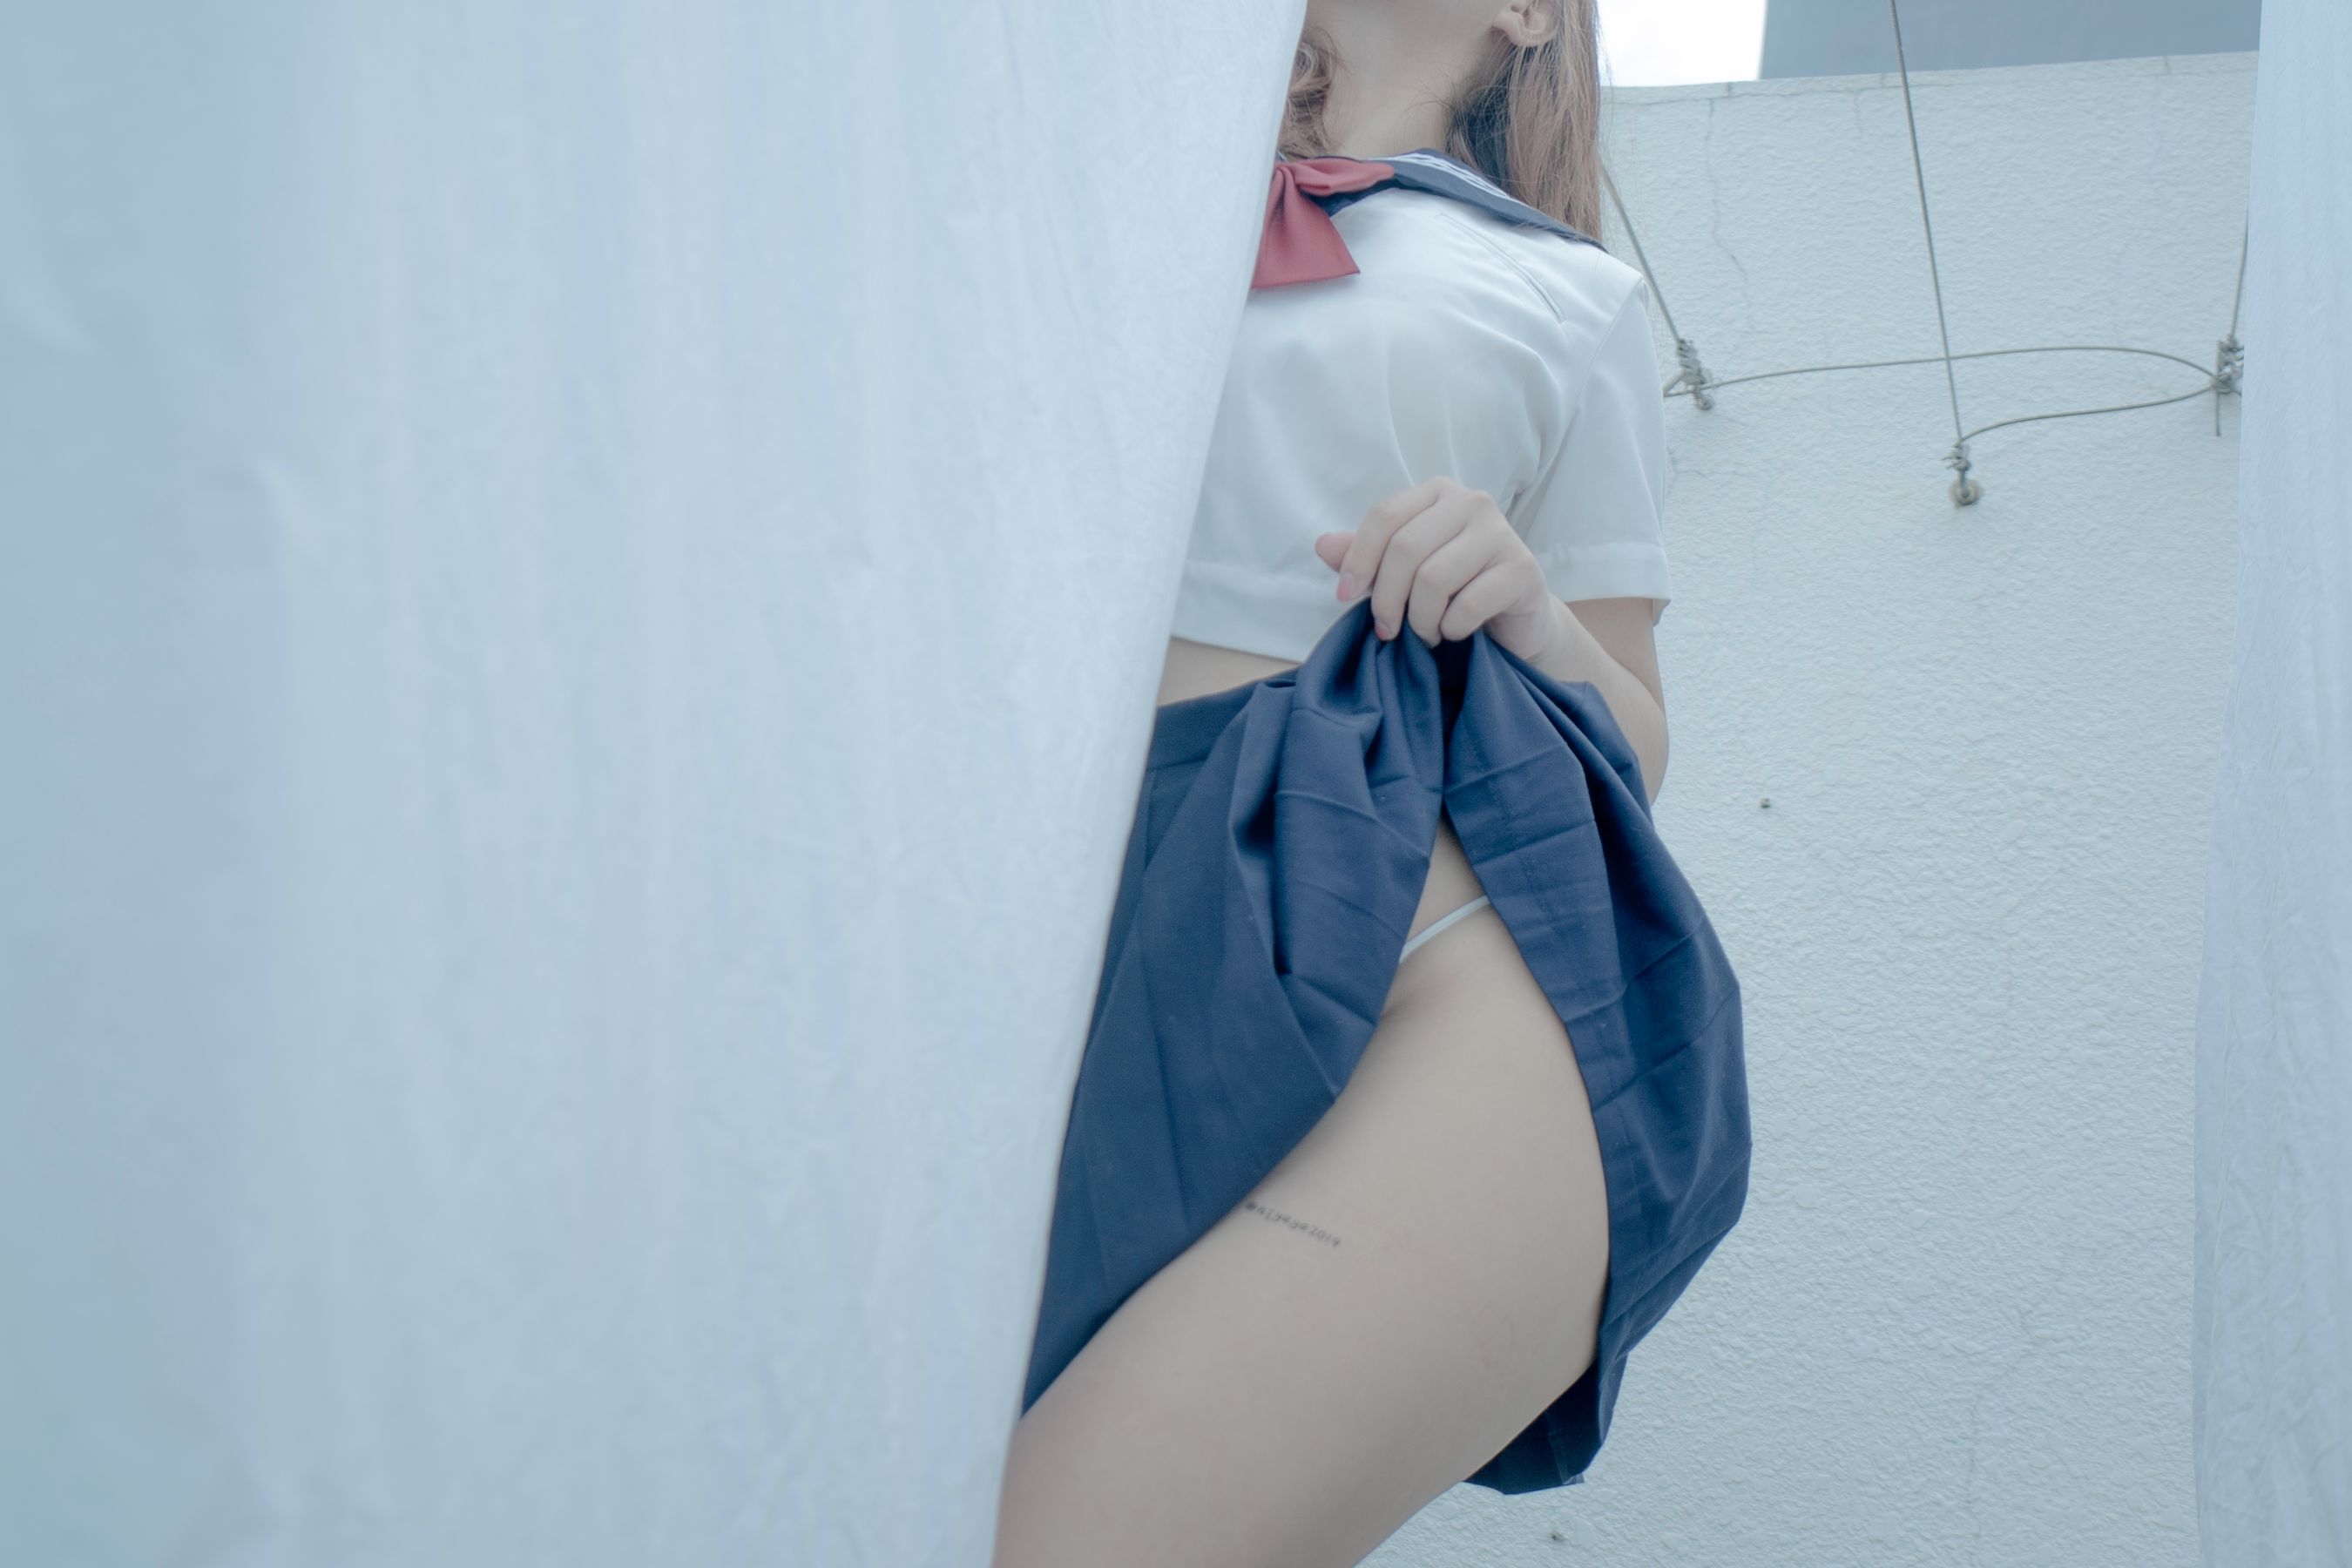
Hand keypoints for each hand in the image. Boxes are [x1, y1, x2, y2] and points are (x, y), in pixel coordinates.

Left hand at [1313, 476, 1562, 663]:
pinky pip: (1467, 605)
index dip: (1357, 559)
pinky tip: (1454, 632)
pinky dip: (1451, 629)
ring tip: (1425, 633)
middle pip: (1406, 548)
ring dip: (1420, 620)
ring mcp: (1502, 533)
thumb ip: (1365, 557)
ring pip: (1434, 579)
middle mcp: (1473, 502)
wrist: (1517, 619)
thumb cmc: (1454, 590)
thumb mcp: (1403, 572)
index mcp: (1438, 493)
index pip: (1385, 516)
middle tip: (1386, 630)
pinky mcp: (1522, 570)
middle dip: (1387, 599)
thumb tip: (1322, 545)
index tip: (1344, 597)